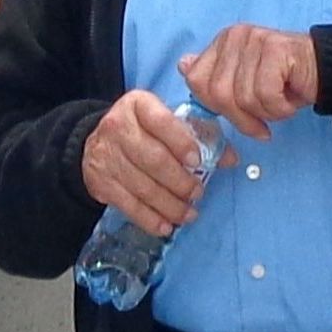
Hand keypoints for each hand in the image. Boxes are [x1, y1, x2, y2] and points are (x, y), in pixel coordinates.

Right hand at [81, 88, 210, 239]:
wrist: (100, 141)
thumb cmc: (143, 131)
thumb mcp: (167, 122)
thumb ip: (198, 137)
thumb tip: (231, 159)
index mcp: (138, 105)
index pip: (161, 121)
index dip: (181, 143)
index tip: (197, 162)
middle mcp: (118, 126)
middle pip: (153, 158)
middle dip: (180, 181)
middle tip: (197, 193)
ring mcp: (106, 155)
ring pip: (142, 186)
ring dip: (170, 205)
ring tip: (188, 214)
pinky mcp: (99, 181)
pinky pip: (128, 205)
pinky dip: (150, 219)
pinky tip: (166, 225)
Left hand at [180, 26, 319, 141]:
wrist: (324, 69)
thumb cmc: (283, 80)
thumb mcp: (244, 81)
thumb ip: (215, 76)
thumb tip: (183, 66)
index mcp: (222, 43)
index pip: (196, 80)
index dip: (215, 106)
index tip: (237, 116)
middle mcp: (234, 36)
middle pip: (218, 93)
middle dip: (241, 117)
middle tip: (262, 122)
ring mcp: (254, 40)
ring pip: (243, 97)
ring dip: (266, 113)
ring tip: (280, 104)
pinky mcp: (275, 49)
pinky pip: (266, 95)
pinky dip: (279, 108)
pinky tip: (290, 100)